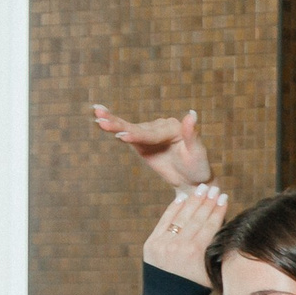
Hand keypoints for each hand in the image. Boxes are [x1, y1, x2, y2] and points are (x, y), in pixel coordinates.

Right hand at [94, 105, 210, 190]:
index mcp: (175, 128)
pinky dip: (114, 127)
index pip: (153, 134)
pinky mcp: (141, 141)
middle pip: (138, 129)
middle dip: (121, 126)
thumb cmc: (198, 168)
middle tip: (103, 121)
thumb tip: (192, 114)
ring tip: (98, 119)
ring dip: (113, 124)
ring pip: (129, 129)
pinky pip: (126, 133)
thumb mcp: (198, 154)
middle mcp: (161, 126)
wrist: (192, 180)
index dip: (139, 136)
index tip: (124, 136)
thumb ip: (192, 135)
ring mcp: (150, 132)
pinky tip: (100, 119)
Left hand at [142, 184, 227, 291]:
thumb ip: (215, 251)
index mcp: (196, 253)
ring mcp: (164, 243)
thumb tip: (221, 227)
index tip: (224, 197)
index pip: (210, 225)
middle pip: (197, 217)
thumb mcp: (210, 272)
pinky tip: (182, 199)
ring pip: (181, 216)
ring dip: (192, 201)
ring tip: (201, 189)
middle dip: (207, 201)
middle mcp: (180, 245)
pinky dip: (174, 209)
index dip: (218, 209)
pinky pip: (165, 221)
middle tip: (214, 188)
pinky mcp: (152, 243)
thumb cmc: (192, 289)